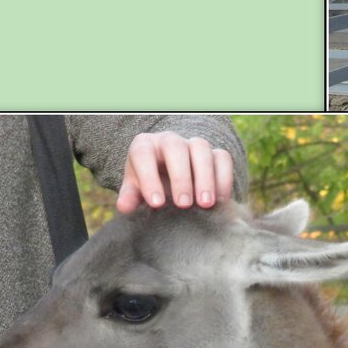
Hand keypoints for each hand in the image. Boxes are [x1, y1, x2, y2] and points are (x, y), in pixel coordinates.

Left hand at [117, 131, 233, 212]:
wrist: (170, 181)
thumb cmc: (150, 185)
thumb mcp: (136, 190)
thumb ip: (130, 197)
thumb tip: (124, 207)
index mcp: (144, 146)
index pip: (143, 154)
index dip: (149, 178)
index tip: (156, 204)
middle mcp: (170, 140)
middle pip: (175, 148)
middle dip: (181, 177)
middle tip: (183, 205)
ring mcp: (194, 144)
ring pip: (202, 149)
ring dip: (205, 177)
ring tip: (205, 204)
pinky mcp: (215, 153)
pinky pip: (223, 158)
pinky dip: (223, 179)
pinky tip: (220, 201)